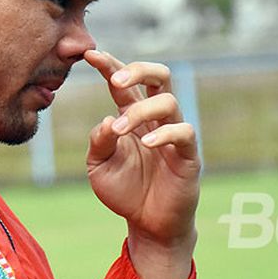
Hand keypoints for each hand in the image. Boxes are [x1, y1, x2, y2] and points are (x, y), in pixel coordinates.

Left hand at [84, 50, 200, 278]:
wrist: (148, 225)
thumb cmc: (124, 190)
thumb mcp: (98, 167)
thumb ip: (98, 142)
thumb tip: (107, 120)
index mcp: (131, 115)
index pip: (122, 82)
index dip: (108, 65)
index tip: (89, 54)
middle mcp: (155, 118)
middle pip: (159, 75)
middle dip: (137, 70)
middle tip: (114, 80)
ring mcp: (174, 134)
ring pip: (168, 101)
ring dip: (141, 110)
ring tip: (120, 129)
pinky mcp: (188, 155)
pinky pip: (184, 132)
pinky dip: (164, 133)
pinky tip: (146, 143)